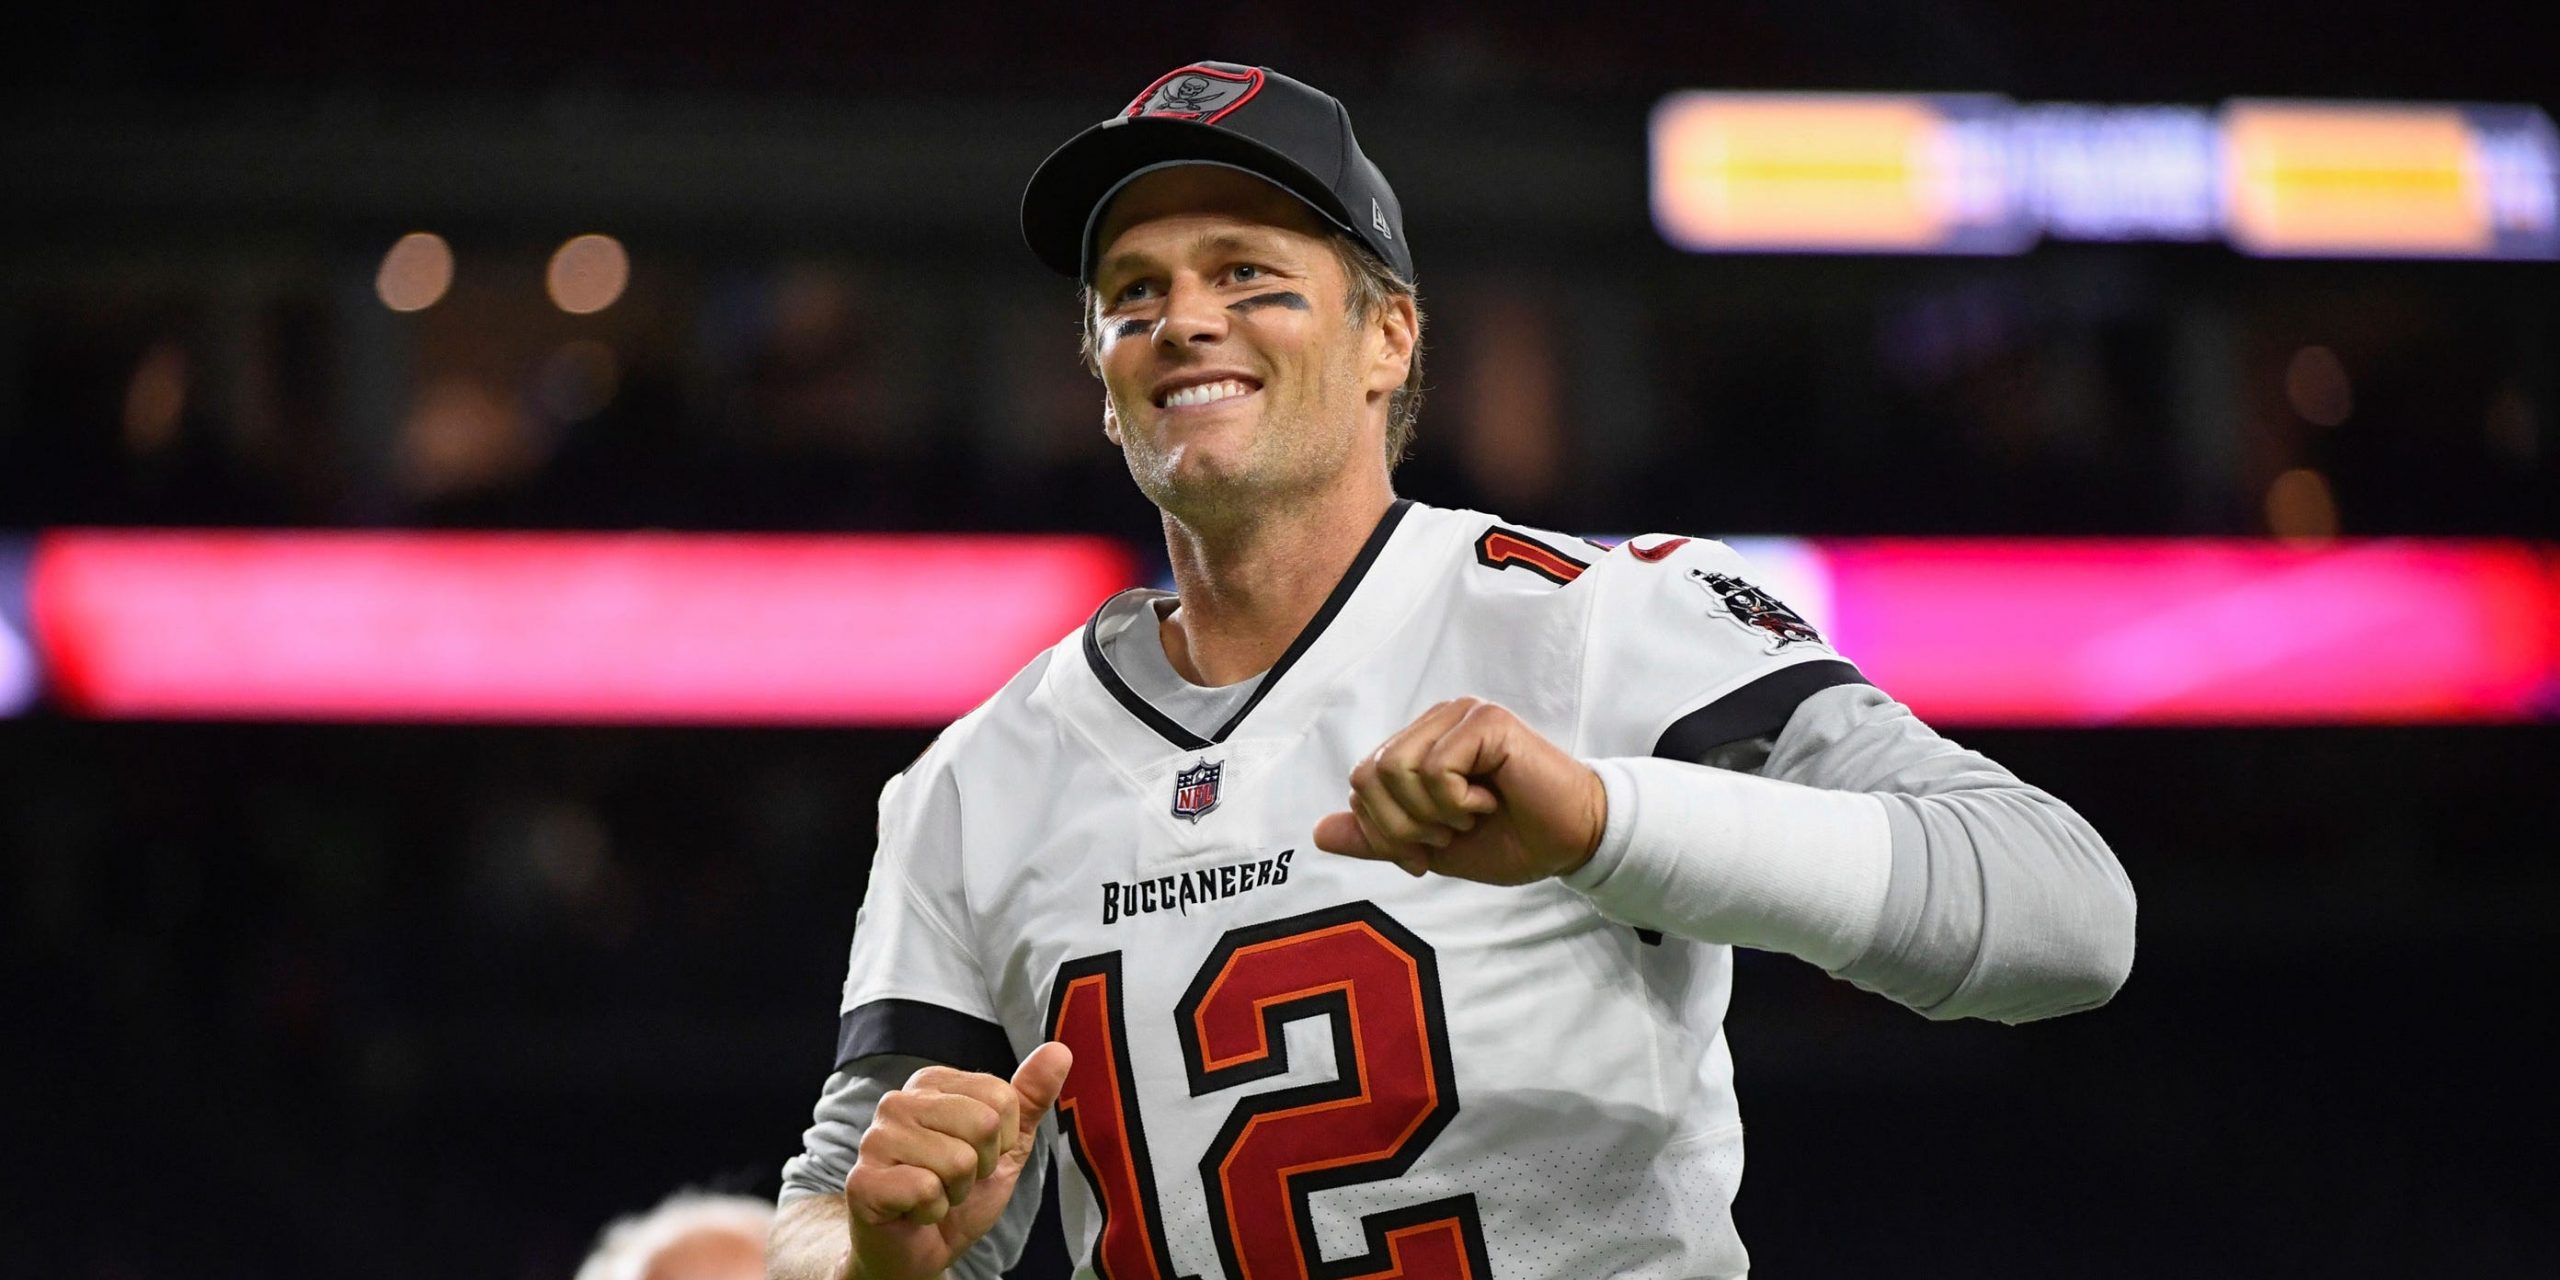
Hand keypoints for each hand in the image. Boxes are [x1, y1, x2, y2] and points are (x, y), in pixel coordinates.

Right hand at [843, 1042, 1072, 1279]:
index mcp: (932, 1083)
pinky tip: (914, 1211)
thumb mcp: (1006, 1145)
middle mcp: (898, 1102)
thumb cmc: (958, 1193)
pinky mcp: (863, 1180)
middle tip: (955, 1180)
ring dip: (956, 1192)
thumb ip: (1029, 1098)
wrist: (921, 1250)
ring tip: (935, 1194)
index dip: (1002, 1141)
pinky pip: (926, 1190)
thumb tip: (1059, 1050)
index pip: (1002, 1097)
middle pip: (983, 1123)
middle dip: (981, 1167)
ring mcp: (875, 1139)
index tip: (977, 1157)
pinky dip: (933, 1211)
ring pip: (958, 1160)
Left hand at [1313, 697, 1606, 884]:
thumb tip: (1318, 832)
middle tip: (1449, 833)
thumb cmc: (1509, 839)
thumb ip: (1377, 837)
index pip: (1359, 783)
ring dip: (1432, 814)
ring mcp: (1460, 715)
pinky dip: (1456, 801)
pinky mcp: (1486, 721)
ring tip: (1470, 815)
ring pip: (1395, 769)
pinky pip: (1435, 767)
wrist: (1570, 842)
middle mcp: (1434, 723)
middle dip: (1402, 826)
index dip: (1385, 832)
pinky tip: (1490, 799)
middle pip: (1368, 775)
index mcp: (1417, 745)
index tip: (1427, 850)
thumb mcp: (1430, 848)